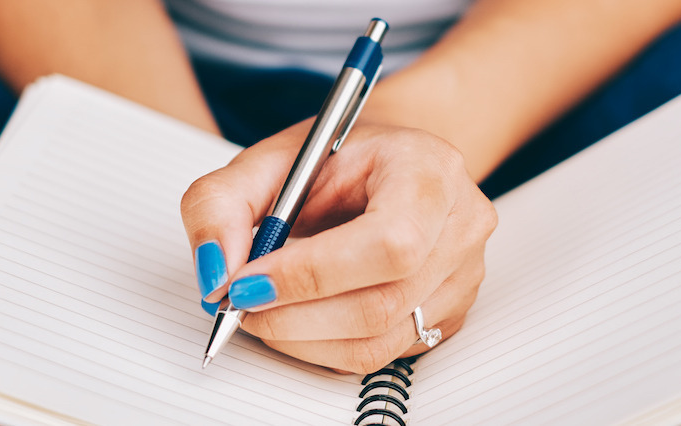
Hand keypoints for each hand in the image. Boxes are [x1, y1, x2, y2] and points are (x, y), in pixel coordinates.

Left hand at [181, 120, 496, 373]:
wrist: (390, 160)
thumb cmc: (340, 156)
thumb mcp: (270, 158)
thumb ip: (223, 204)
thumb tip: (216, 272)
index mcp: (429, 169)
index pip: (388, 242)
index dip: (311, 274)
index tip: (246, 284)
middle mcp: (460, 225)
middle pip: (382, 302)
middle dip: (294, 316)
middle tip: (239, 304)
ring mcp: (464, 275)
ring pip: (379, 340)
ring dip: (303, 338)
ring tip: (264, 309)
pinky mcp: (450, 314)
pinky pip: (383, 353)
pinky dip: (326, 345)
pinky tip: (301, 316)